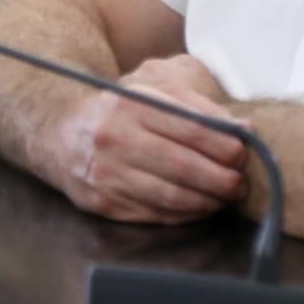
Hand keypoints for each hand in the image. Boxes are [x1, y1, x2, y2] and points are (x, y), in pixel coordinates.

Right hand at [46, 54, 246, 224]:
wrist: (60, 133)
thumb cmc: (118, 110)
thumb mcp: (150, 90)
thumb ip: (196, 105)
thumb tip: (242, 129)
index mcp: (132, 103)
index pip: (191, 128)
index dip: (225, 145)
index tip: (243, 152)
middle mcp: (116, 137)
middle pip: (184, 165)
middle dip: (222, 178)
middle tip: (240, 182)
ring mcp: (108, 173)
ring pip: (172, 195)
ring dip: (208, 200)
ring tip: (225, 196)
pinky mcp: (104, 202)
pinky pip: (156, 214)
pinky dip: (186, 214)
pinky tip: (200, 206)